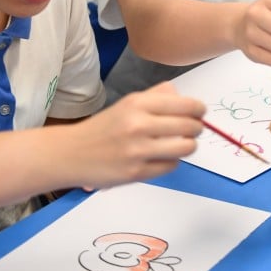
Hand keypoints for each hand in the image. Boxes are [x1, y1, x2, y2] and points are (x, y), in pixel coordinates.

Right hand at [68, 82, 205, 189]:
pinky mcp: (135, 173)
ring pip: (185, 148)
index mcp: (138, 104)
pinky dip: (171, 162)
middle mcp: (138, 125)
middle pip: (189, 126)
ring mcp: (137, 150)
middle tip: (194, 130)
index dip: (199, 109)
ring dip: (188, 146)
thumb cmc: (103, 128)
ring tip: (182, 144)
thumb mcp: (127, 104)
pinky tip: (162, 158)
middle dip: (197, 128)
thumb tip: (183, 97)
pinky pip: (171, 166)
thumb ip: (156, 97)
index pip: (185, 105)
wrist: (70, 154)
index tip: (200, 113)